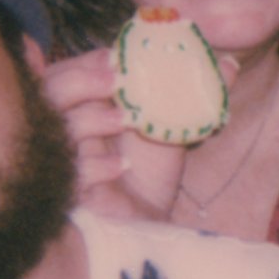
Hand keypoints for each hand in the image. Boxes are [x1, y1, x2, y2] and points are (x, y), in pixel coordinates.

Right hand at [38, 46, 191, 224]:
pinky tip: (123, 166)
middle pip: (48, 94)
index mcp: (82, 106)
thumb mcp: (171, 127)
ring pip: (56, 131)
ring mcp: (62, 163)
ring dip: (89, 119)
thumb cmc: (148, 171)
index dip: (85, 62)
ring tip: (125, 119)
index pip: (66, 72)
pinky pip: (68, 177)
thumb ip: (192, 94)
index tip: (116, 56)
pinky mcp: (71, 197)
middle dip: (79, 81)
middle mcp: (64, 130)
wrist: (147, 221)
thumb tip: (230, 64)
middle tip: (114, 80)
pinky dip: (95, 167)